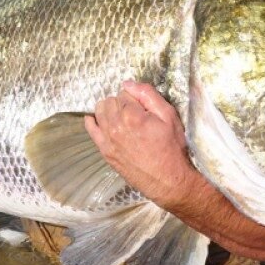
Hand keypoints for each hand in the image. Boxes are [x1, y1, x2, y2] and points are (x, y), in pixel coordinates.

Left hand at [84, 81, 264, 264]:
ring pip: (99, 111)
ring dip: (109, 110)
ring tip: (123, 117)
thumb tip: (128, 84)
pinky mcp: (105, 151)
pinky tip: (100, 120)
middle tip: (135, 112)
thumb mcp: (169, 116)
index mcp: (131, 116)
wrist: (169, 181)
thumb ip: (148, 95)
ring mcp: (107, 140)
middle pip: (109, 100)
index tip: (144, 107)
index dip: (135, 98)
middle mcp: (115, 126)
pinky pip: (91, 128)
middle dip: (121, 102)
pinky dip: (93, 121)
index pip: (124, 93)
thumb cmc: (173, 148)